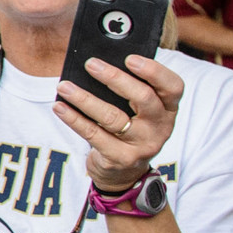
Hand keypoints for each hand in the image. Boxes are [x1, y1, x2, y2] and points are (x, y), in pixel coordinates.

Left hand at [55, 53, 182, 192]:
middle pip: (143, 98)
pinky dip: (73, 118)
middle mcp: (160, 128)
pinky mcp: (118, 158)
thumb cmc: (129, 129)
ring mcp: (140, 146)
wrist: (123, 173)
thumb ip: (129, 90)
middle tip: (91, 64)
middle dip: (115, 78)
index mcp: (168, 110)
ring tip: (64, 86)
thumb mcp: (139, 111)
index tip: (130, 58)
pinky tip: (60, 107)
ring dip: (84, 98)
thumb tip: (99, 64)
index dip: (154, 70)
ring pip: (112, 117)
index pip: (173, 87)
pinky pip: (92, 134)